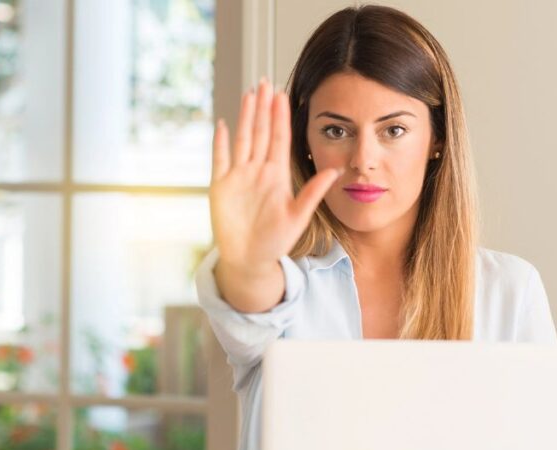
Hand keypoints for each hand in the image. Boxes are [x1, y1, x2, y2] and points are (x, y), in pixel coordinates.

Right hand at [210, 79, 341, 274]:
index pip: (279, 139)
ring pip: (242, 139)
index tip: (282, 94)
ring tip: (249, 93)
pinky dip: (220, 142)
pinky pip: (220, 159)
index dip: (280, 116)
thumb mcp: (298, 217)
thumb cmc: (275, 242)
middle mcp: (257, 172)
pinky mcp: (220, 187)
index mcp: (276, 176)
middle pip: (260, 133)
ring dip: (245, 117)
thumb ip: (313, 192)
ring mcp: (238, 177)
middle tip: (265, 82)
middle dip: (263, 107)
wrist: (250, 261)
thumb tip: (336, 171)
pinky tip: (222, 123)